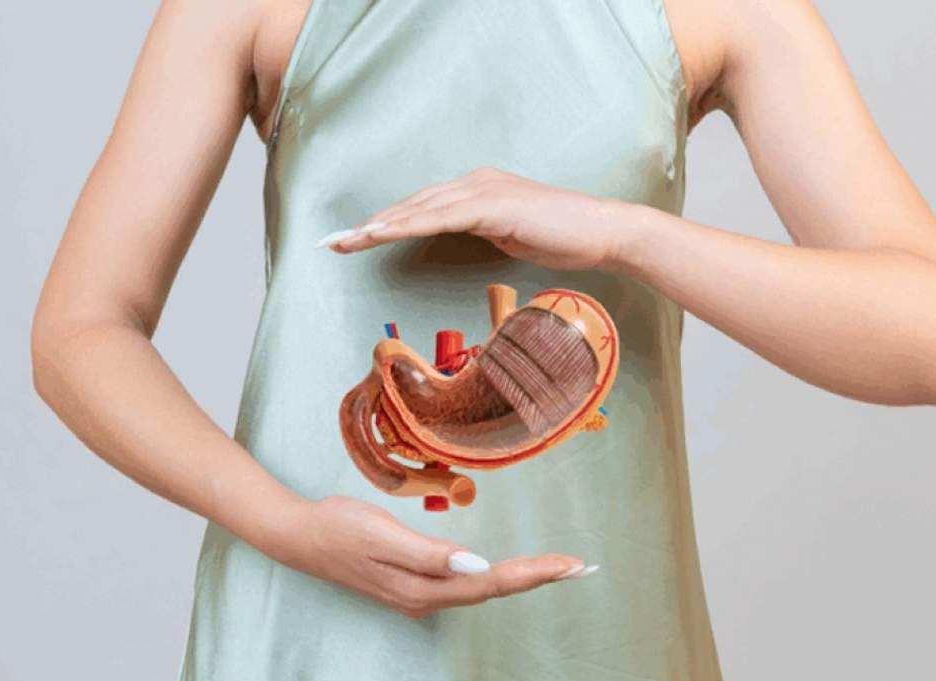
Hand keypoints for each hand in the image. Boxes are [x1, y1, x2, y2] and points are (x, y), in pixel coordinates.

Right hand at [272, 495, 596, 618]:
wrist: (298, 536)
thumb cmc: (339, 527)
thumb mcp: (381, 533)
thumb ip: (429, 553)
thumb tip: (477, 566)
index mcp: (423, 586)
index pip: (491, 582)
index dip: (534, 573)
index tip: (571, 565)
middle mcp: (426, 597)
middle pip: (494, 590)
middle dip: (540, 577)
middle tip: (581, 568)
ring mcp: (419, 593)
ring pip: (483, 589)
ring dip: (523, 578)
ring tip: (559, 569)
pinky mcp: (414, 583)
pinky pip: (467, 585)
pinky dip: (498, 576)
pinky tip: (511, 571)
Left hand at [320, 166, 639, 271]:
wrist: (604, 231)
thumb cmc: (564, 239)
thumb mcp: (513, 237)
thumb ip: (485, 232)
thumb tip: (464, 239)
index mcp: (478, 190)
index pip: (421, 207)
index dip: (385, 222)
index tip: (353, 240)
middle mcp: (475, 183)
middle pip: (411, 204)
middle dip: (369, 225)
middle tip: (331, 242)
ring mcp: (483, 191)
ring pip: (418, 209)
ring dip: (379, 226)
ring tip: (345, 242)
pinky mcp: (493, 205)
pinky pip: (440, 217)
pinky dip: (407, 225)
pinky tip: (382, 234)